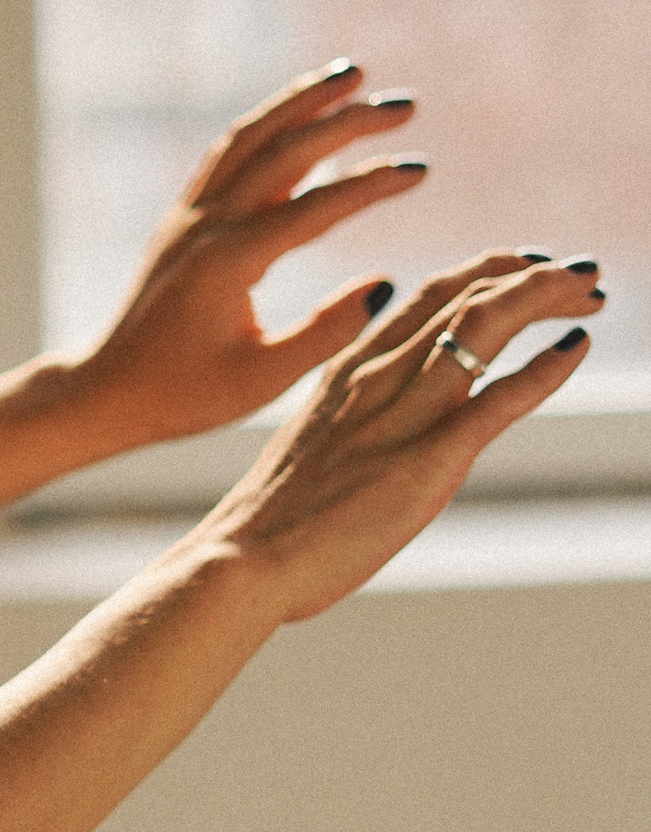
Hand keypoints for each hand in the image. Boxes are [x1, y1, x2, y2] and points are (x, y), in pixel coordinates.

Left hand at [73, 62, 428, 449]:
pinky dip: (266, 127)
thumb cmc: (181, 397)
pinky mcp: (179, 222)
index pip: (314, 208)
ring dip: (300, 103)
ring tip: (351, 75)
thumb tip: (386, 285)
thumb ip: (325, 333)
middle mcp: (205, 227)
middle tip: (406, 106)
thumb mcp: (260, 380)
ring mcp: (187, 219)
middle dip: (347, 122)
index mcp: (228, 263)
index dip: (371, 184)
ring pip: (248, 139)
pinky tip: (296, 116)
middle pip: (283, 152)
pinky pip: (226, 156)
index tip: (419, 169)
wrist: (104, 393)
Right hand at [202, 250, 603, 621]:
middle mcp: (377, 379)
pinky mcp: (426, 461)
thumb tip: (383, 421)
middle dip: (531, 273)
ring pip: (485, 325)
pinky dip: (545, 366)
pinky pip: (498, 397)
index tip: (525, 269)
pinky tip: (576, 346)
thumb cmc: (268, 523)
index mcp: (347, 373)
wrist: (241, 561)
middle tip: (579, 275)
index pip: (428, 294)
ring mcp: (402, 417)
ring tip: (591, 293)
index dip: (487, 271)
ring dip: (547, 298)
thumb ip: (354, 422)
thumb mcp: (314, 449)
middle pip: (465, 294)